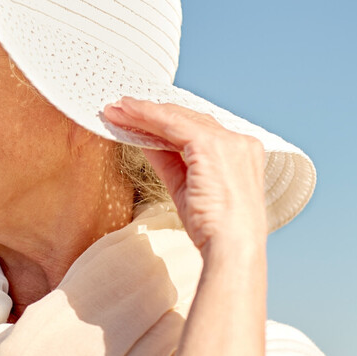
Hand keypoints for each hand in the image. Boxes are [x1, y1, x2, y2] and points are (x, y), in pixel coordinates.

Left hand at [104, 97, 268, 355]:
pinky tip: (126, 115)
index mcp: (241, 153)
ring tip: (115, 108)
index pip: (198, 130)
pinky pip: (172, 124)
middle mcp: (239, 142)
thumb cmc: (212, 230)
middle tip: (120, 107)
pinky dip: (146, 117)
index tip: (140, 120)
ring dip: (143, 111)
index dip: (166, 123)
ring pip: (178, 118)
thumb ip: (168, 162)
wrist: (231, 248)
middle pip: (188, 119)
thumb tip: (144, 142)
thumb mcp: (186, 190)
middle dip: (151, 113)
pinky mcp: (212, 145)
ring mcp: (229, 141)